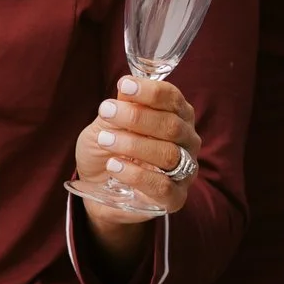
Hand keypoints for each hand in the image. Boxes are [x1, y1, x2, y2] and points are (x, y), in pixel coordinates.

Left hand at [74, 75, 201, 233]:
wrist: (97, 187)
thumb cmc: (107, 149)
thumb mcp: (105, 125)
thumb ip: (117, 110)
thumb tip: (126, 89)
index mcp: (177, 116)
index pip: (173, 98)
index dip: (150, 91)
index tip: (124, 85)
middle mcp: (187, 142)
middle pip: (172, 126)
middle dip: (137, 116)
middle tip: (106, 111)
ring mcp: (185, 171)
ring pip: (169, 155)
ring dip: (133, 144)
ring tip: (105, 140)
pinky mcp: (175, 198)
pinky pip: (162, 186)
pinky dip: (136, 175)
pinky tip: (114, 166)